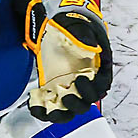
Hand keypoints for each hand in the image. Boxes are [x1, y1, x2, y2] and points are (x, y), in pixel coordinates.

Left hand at [25, 0, 112, 122]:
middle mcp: (85, 81)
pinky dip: (43, 111)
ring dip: (62, 113)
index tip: (81, 79)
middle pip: (87, 101)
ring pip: (70, 109)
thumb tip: (90, 46)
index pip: (102, 85)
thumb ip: (86, 38)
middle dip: (78, 102)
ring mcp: (69, 87)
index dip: (94, 88)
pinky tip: (35, 106)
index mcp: (97, 68)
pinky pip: (51, 106)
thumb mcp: (80, 27)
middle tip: (67, 96)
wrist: (57, 24)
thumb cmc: (73, 26)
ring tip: (51, 111)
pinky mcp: (53, 89)